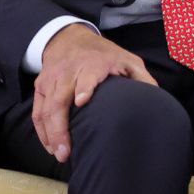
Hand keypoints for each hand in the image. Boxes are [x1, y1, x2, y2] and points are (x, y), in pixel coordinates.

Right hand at [33, 26, 157, 162]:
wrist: (69, 38)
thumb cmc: (103, 54)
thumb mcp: (127, 60)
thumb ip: (141, 78)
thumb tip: (156, 99)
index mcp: (93, 64)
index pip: (87, 76)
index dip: (84, 87)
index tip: (82, 101)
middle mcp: (68, 72)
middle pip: (60, 100)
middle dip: (60, 127)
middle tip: (66, 152)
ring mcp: (51, 79)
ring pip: (45, 108)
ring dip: (50, 134)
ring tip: (59, 155)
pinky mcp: (40, 86)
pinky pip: (37, 110)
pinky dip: (42, 130)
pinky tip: (50, 146)